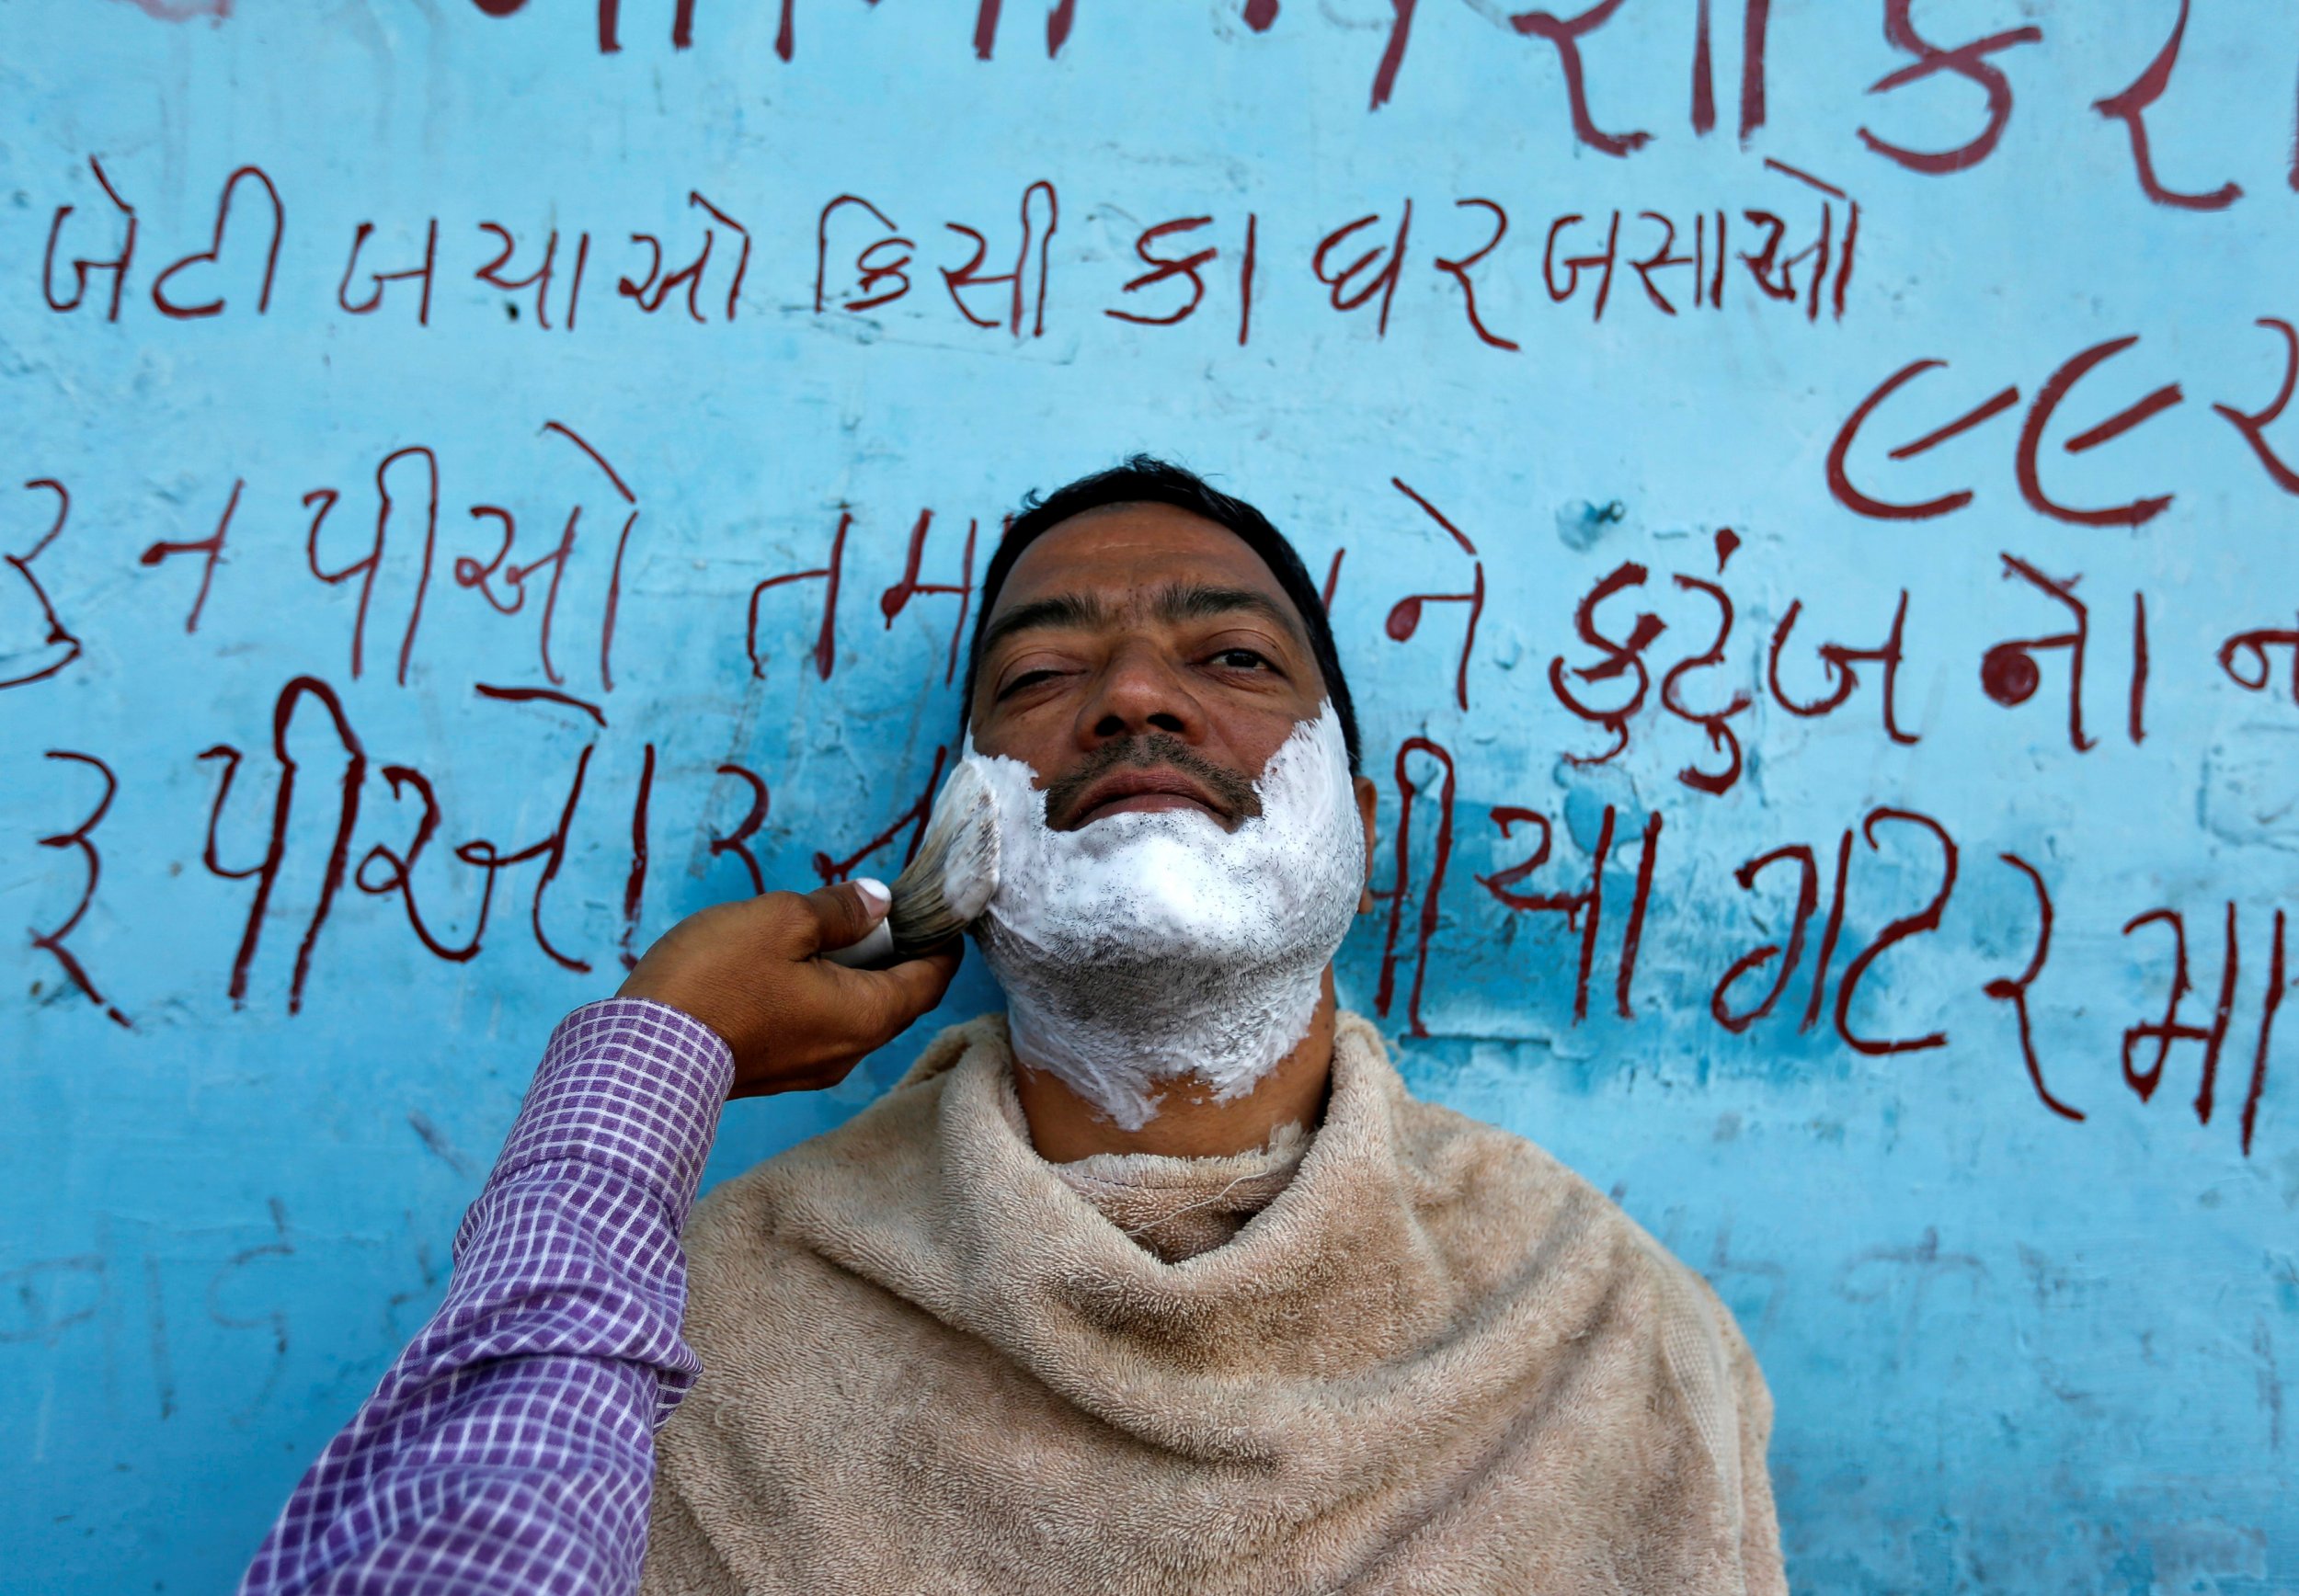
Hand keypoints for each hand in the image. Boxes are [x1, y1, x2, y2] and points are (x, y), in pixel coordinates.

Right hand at [617, 880, 962, 1097]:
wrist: (640, 1054)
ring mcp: (812, 1067)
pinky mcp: (778, 1071)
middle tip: (881, 908)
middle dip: (898, 953)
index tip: (937, 909)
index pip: (932, 980)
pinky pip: (821, 1027)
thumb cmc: (716, 980)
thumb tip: (879, 902)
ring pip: (857, 1014)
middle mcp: (849, 1052)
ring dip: (857, 973)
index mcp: (865, 1016)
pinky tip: (796, 963)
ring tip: (833, 928)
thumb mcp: (781, 921)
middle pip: (898, 999)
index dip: (942, 941)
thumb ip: (839, 910)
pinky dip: (825, 993)